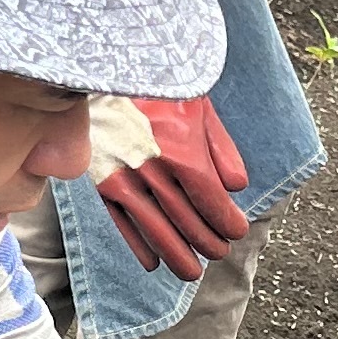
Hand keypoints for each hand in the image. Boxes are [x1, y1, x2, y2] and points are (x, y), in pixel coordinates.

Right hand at [96, 93, 252, 279]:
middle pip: (186, 220)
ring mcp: (123, 178)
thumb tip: (237, 187)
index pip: (210, 200)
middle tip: (218, 252)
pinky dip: (138, 245)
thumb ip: (221, 147)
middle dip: (207, 241)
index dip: (227, 222)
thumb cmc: (160, 82)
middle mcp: (152, 169)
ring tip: (191, 271)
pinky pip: (122, 222)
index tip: (236, 231)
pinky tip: (153, 262)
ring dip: (177, 255)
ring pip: (155, 229)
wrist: (104, 67)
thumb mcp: (199, 104)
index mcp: (181, 150)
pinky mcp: (100, 181)